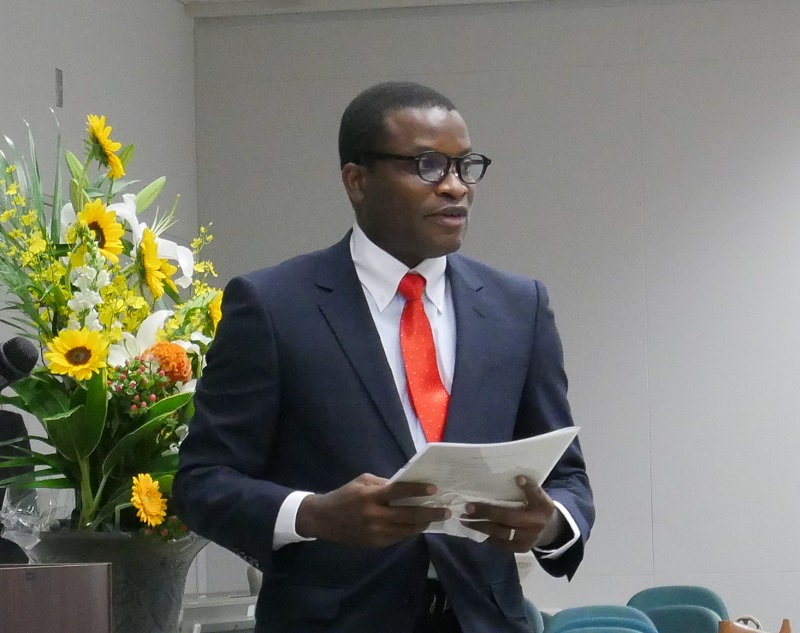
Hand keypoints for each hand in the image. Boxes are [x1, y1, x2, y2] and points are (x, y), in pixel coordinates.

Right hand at [295, 473, 450, 547]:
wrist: (324, 519)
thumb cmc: (344, 496)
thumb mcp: (362, 482)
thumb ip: (383, 484)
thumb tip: (405, 485)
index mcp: (371, 496)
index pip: (400, 492)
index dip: (418, 491)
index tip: (434, 490)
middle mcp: (375, 515)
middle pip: (409, 515)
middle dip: (430, 513)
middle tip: (445, 511)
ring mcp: (376, 532)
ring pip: (407, 530)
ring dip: (423, 524)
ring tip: (434, 519)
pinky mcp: (376, 543)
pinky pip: (398, 537)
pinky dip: (409, 531)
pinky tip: (417, 526)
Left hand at [460, 475, 559, 552]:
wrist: (549, 531)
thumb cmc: (537, 508)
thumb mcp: (538, 496)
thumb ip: (528, 489)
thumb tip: (514, 477)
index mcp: (543, 506)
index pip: (535, 494)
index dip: (527, 487)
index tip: (518, 478)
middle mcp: (536, 523)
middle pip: (509, 517)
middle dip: (487, 513)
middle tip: (469, 507)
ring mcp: (528, 538)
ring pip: (501, 533)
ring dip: (481, 526)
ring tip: (465, 520)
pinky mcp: (521, 548)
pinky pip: (501, 543)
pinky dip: (487, 536)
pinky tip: (475, 529)